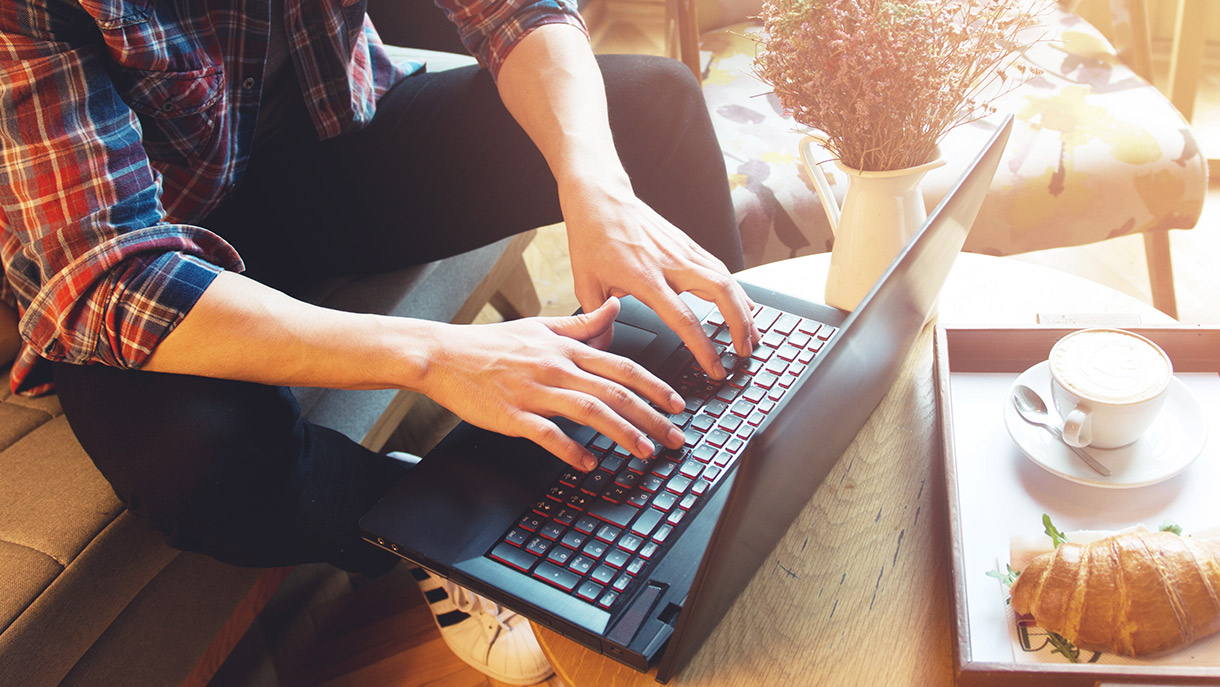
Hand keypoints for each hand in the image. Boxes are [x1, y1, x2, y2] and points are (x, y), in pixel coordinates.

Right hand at [418, 299, 686, 469]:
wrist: (442, 355)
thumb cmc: (490, 344)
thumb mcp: (541, 326)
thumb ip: (582, 323)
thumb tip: (614, 307)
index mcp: (566, 349)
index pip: (621, 367)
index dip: (655, 386)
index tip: (678, 404)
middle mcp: (556, 368)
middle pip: (614, 392)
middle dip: (651, 416)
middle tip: (675, 438)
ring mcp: (535, 391)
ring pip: (589, 411)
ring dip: (623, 433)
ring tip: (645, 451)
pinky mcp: (512, 414)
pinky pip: (547, 434)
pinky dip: (570, 450)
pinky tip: (589, 464)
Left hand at [562, 179, 758, 379]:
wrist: (600, 198)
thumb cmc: (592, 239)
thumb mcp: (585, 284)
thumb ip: (596, 320)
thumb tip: (602, 348)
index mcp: (646, 279)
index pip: (684, 319)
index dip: (703, 347)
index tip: (715, 369)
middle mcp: (671, 263)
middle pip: (721, 293)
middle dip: (740, 325)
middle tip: (745, 352)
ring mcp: (683, 251)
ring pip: (727, 279)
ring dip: (745, 308)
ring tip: (752, 334)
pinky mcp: (688, 243)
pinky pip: (720, 267)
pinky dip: (735, 288)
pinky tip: (741, 304)